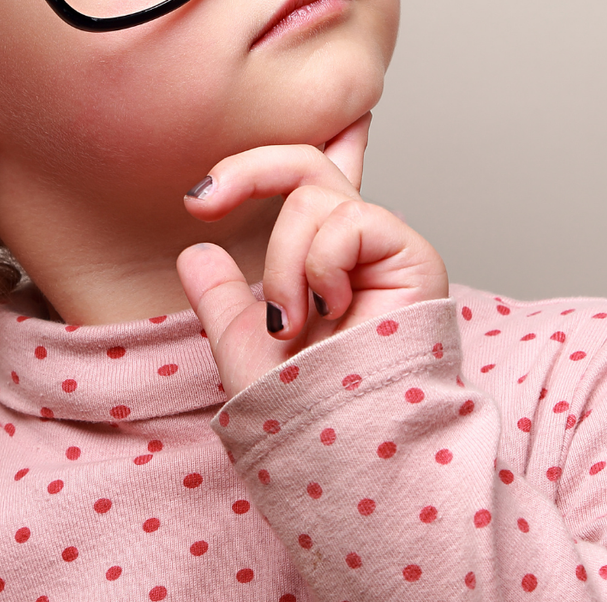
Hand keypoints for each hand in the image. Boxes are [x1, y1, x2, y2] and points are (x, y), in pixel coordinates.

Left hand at [175, 112, 449, 394]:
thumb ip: (220, 296)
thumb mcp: (242, 341)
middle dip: (248, 172)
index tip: (197, 202)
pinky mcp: (411, 255)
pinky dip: (321, 269)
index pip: (304, 185)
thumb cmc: (301, 406)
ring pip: (310, 201)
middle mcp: (354, 247)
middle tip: (203, 204)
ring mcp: (384, 248)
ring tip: (292, 323)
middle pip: (303, 164)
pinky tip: (334, 311)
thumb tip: (195, 251)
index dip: (258, 166)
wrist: (339, 443)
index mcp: (319, 261)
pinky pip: (348, 223)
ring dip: (283, 267)